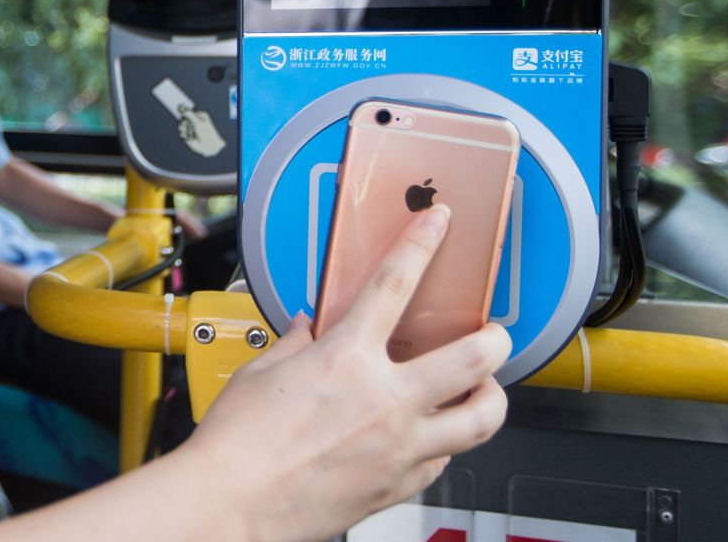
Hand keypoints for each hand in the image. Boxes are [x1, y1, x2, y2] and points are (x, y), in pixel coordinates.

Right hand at [171, 206, 509, 540]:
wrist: (233, 503)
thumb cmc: (238, 444)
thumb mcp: (261, 374)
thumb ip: (295, 346)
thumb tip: (307, 331)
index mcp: (346, 359)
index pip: (395, 284)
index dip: (422, 244)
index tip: (439, 224)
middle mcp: (385, 400)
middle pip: (472, 358)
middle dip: (494, 338)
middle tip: (493, 333)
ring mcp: (399, 447)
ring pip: (480, 419)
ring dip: (490, 397)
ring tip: (484, 388)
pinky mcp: (398, 486)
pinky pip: (444, 461)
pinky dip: (446, 444)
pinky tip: (432, 436)